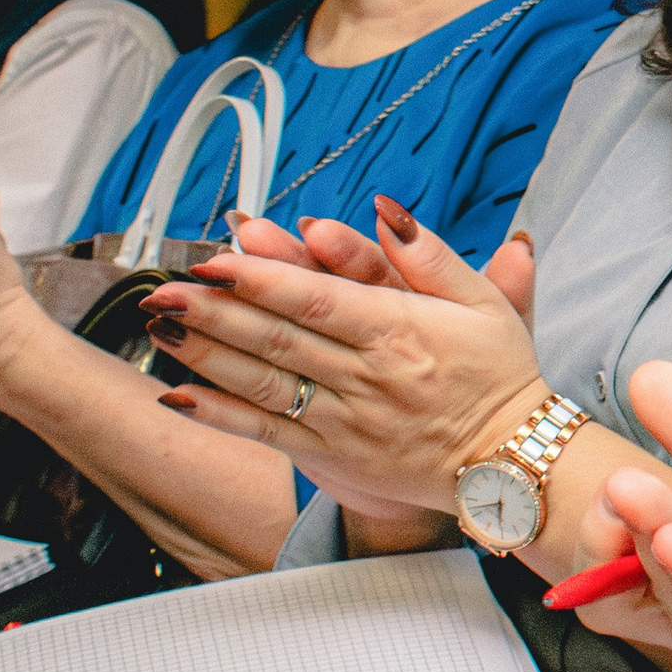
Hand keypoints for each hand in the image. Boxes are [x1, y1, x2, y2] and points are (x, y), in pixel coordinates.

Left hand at [146, 200, 544, 512]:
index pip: (319, 300)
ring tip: (159, 328)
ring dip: (206, 356)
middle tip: (164, 288)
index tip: (217, 259)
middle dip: (214, 312)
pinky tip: (178, 395)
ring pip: (263, 385)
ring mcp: (347, 420)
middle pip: (279, 339)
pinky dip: (220, 416)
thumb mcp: (484, 302)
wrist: (511, 462)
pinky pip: (267, 434)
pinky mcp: (335, 455)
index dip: (263, 279)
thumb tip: (385, 209)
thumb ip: (431, 255)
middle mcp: (368, 377)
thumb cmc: (500, 375)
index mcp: (402, 332)